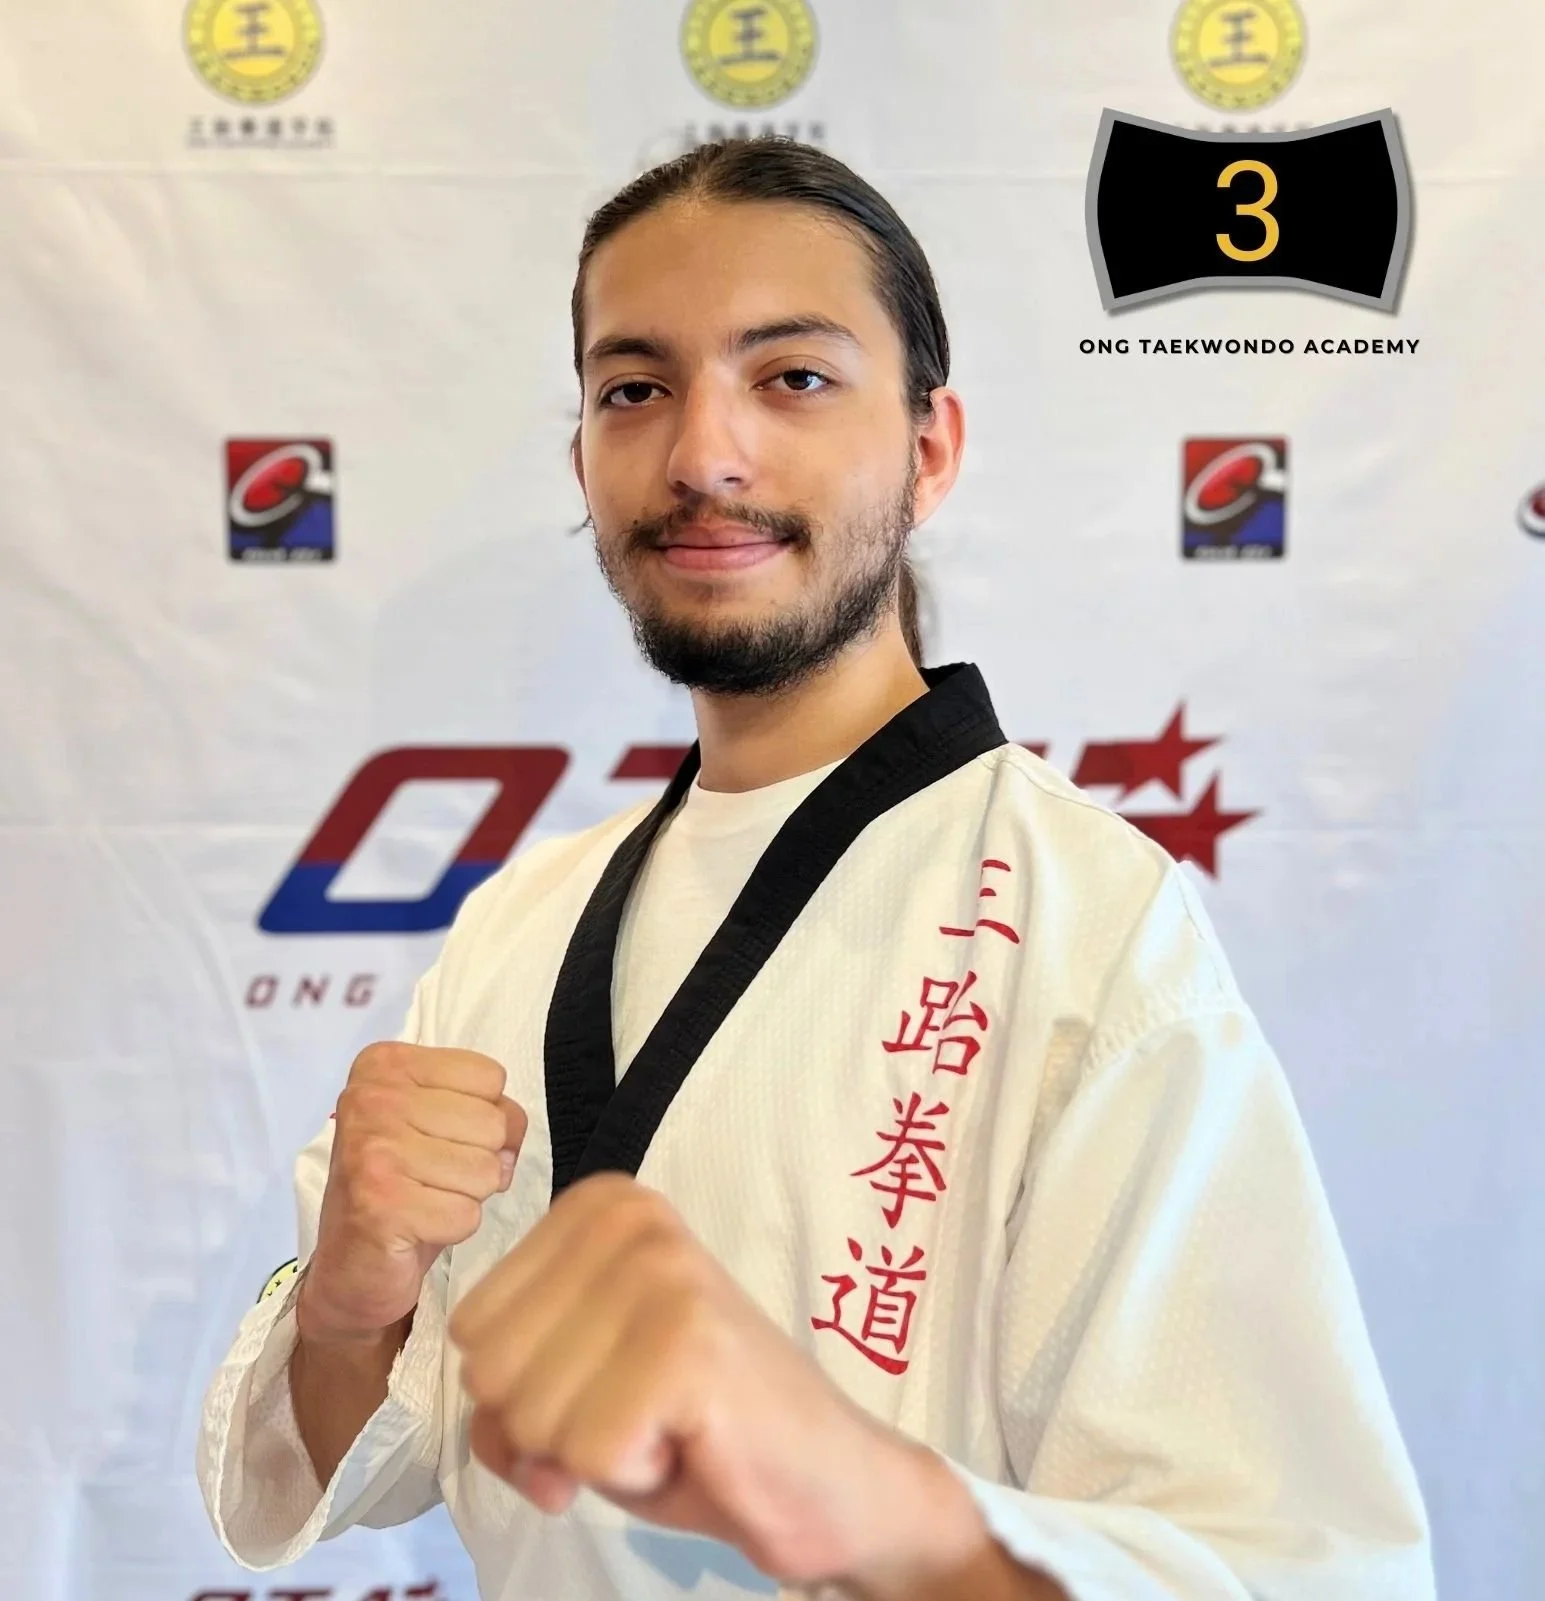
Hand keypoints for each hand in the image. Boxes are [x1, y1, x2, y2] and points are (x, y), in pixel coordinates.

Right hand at [298, 1042, 527, 1344]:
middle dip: (479, 1161)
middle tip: (434, 1178)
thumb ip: (486, 1108)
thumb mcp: (442, 1124)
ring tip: (426, 1200)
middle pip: (494, 1122)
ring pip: (486, 1170)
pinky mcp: (380, 1204)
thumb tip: (512, 1135)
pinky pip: (467, 1214)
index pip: (490, 1077)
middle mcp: (371, 1097)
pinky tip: (417, 1227)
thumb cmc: (405, 1184)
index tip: (442, 1139)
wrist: (352, 1263)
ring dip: (466, 1196)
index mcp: (385, 1064)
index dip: (484, 1117)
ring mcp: (372, 1150)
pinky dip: (452, 1229)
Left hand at [447, 1174, 990, 1591]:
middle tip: (640, 1414)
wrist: (822, 1479)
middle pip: (488, 1371)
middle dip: (552, 1428)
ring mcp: (662, 1274)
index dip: (524, 1394)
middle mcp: (628, 1218)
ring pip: (530, 1415)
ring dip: (594, 1454)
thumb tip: (502, 1430)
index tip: (608, 1386)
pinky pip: (587, 1452)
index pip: (469, 1328)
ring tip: (668, 1425)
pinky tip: (691, 1445)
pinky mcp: (689, 1344)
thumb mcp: (572, 1399)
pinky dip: (633, 1475)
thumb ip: (503, 1401)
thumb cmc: (690, 1434)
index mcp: (597, 1208)